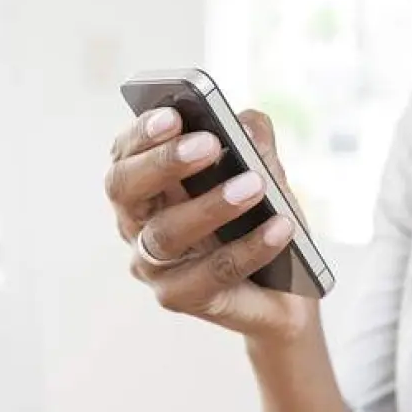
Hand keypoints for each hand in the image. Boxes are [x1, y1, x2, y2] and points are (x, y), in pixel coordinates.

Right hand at [105, 108, 319, 342]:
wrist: (286, 288)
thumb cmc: (261, 218)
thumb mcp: (265, 172)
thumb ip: (255, 143)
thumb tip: (247, 124)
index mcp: (147, 182)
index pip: (126, 152)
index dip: (143, 132)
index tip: (174, 114)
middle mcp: (137, 221)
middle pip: (125, 187)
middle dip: (164, 161)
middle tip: (209, 144)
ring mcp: (152, 264)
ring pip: (165, 233)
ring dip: (211, 206)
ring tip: (255, 184)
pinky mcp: (178, 297)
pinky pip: (210, 273)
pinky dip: (249, 248)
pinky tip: (280, 227)